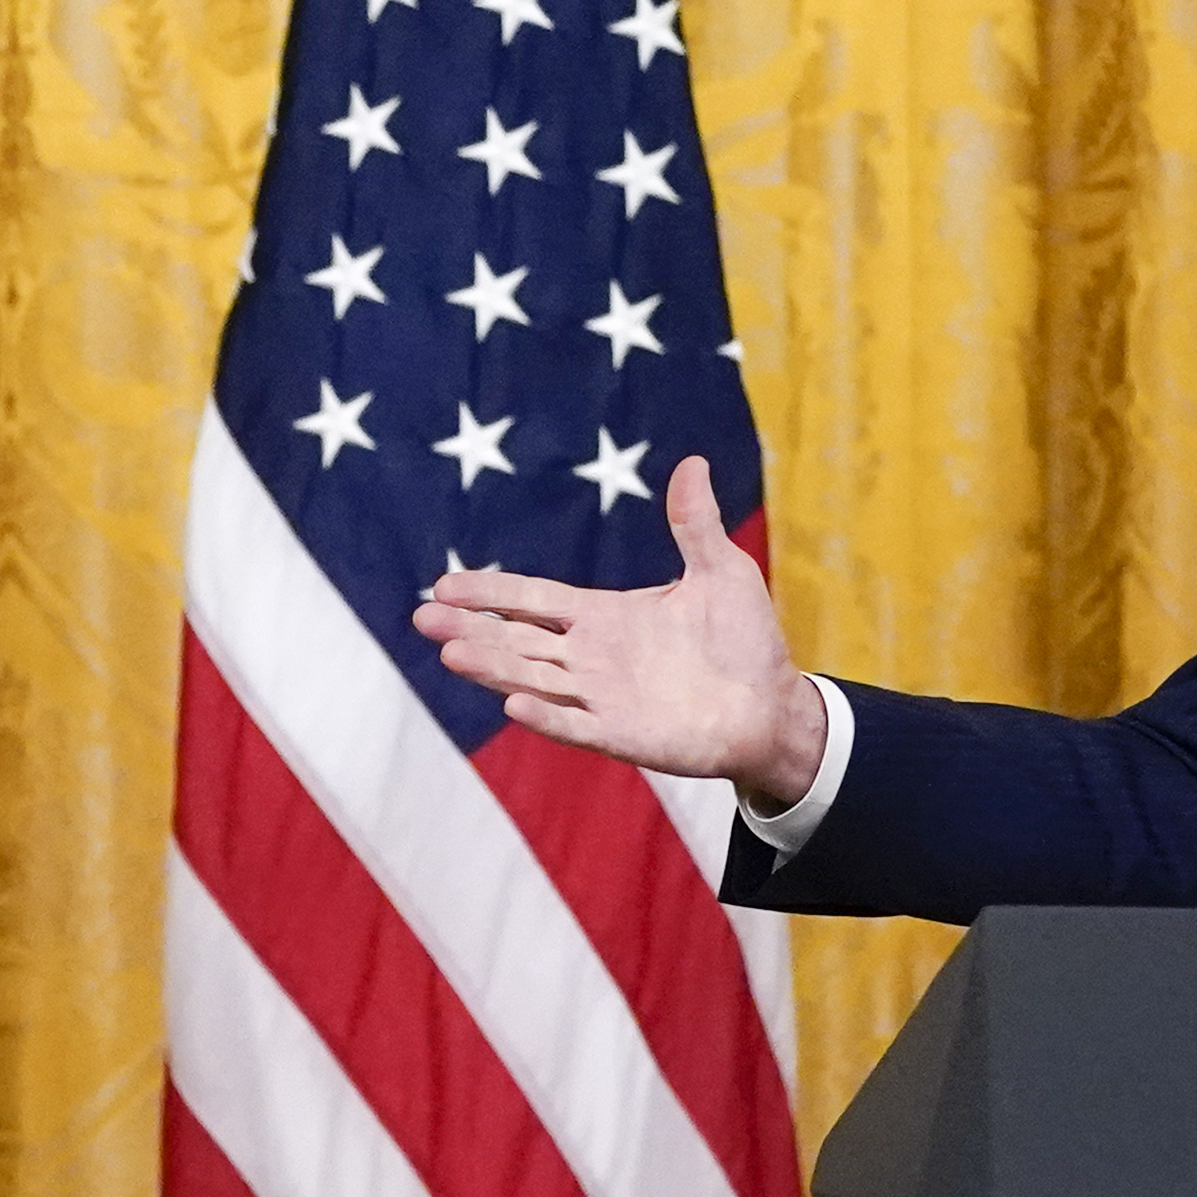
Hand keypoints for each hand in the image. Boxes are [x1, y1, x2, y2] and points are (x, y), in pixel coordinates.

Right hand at [413, 459, 828, 805]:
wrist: (774, 707)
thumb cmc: (746, 640)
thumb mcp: (721, 571)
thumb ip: (695, 524)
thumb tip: (693, 461)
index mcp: (604, 616)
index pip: (533, 600)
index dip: (491, 592)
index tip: (444, 584)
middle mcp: (591, 657)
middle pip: (517, 640)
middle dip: (471, 628)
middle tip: (422, 617)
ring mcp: (601, 698)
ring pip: (533, 679)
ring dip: (493, 667)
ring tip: (450, 652)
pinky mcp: (621, 735)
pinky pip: (574, 725)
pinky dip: (545, 716)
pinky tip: (512, 703)